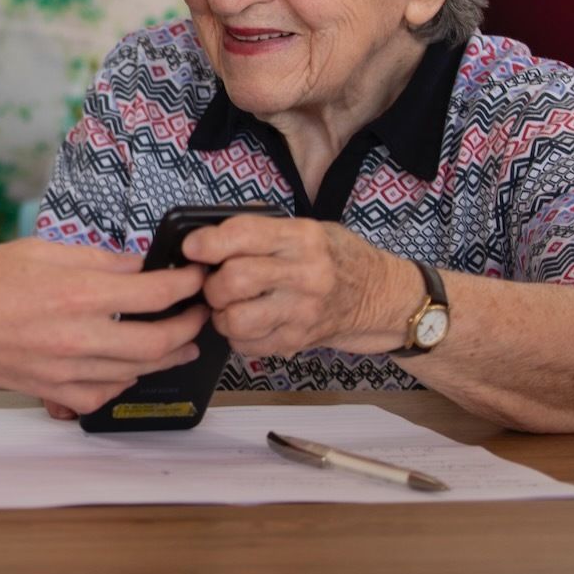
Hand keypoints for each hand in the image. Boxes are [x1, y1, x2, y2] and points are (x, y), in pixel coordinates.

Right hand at [0, 238, 207, 414]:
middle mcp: (76, 337)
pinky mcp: (47, 390)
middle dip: (190, 326)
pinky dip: (122, 383)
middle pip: (159, 341)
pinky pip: (100, 396)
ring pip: (135, 372)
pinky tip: (127, 369)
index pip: (156, 292)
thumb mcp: (39, 250)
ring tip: (181, 343)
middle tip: (200, 313)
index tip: (197, 277)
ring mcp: (63, 370)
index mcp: (76, 293)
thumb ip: (96, 259)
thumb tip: (137, 265)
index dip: (187, 284)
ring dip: (166, 357)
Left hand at [180, 215, 414, 357]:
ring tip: (229, 305)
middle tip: (214, 281)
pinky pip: (247, 345)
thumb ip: (263, 229)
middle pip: (234, 280)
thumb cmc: (338, 258)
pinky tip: (247, 322)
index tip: (192, 248)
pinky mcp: (298, 340)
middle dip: (211, 283)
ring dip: (221, 314)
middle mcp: (305, 274)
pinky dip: (236, 336)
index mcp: (302, 237)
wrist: (381, 297)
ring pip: (236, 319)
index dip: (207, 242)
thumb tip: (207, 234)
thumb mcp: (309, 228)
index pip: (242, 235)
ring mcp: (302, 312)